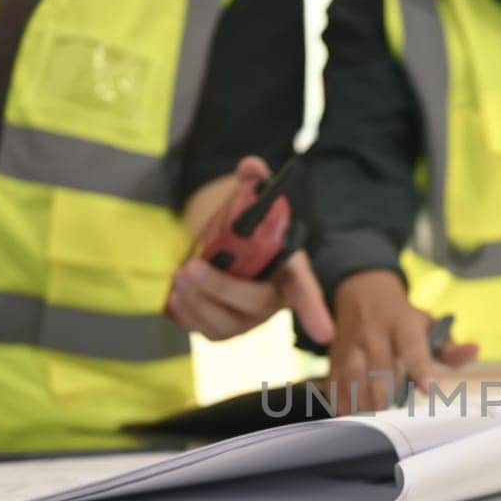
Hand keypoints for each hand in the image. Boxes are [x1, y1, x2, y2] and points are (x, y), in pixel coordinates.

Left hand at [166, 157, 334, 342]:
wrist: (223, 247)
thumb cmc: (246, 228)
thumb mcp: (251, 202)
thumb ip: (255, 183)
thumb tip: (251, 167)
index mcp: (290, 270)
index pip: (305, 290)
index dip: (314, 311)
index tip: (325, 334)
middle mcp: (273, 300)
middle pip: (255, 305)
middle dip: (221, 289)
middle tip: (189, 268)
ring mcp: (248, 320)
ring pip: (227, 324)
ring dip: (199, 303)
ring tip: (179, 276)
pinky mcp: (222, 328)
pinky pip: (206, 330)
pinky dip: (187, 315)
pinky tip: (175, 295)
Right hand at [329, 270, 476, 413]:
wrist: (362, 293)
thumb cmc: (403, 319)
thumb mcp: (430, 324)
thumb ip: (451, 346)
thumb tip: (474, 351)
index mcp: (402, 323)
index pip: (413, 347)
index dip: (422, 369)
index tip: (431, 390)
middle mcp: (373, 334)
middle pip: (379, 371)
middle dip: (388, 398)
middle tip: (400, 424)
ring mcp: (349, 347)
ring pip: (353, 381)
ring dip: (365, 407)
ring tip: (378, 430)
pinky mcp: (332, 360)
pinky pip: (334, 388)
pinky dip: (344, 408)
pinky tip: (354, 424)